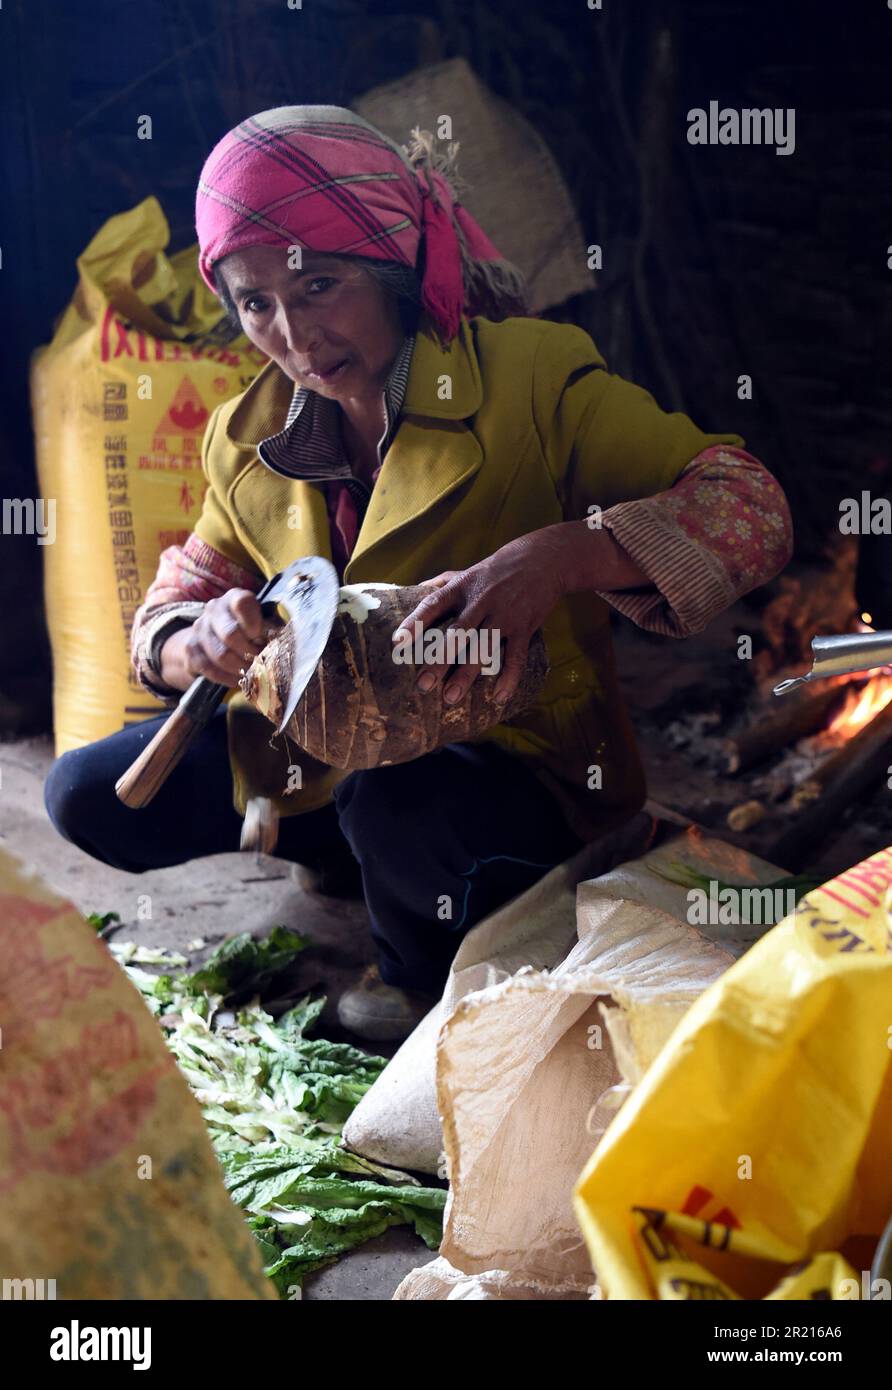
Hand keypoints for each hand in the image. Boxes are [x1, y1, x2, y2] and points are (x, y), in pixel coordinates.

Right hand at [181, 588, 279, 686]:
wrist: (212, 637)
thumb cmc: (247, 630)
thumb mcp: (263, 623)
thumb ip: (272, 629)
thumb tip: (283, 640)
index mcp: (234, 598)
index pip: (242, 603)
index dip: (253, 622)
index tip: (260, 637)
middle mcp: (214, 609)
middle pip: (230, 634)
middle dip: (249, 652)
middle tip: (261, 661)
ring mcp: (199, 628)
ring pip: (221, 655)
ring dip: (240, 668)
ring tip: (252, 672)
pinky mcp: (190, 648)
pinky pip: (209, 668)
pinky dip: (227, 678)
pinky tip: (238, 679)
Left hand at [392, 531, 566, 706]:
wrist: (544, 559)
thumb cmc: (498, 569)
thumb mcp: (468, 571)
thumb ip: (442, 582)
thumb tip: (414, 590)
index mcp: (462, 588)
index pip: (433, 605)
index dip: (414, 623)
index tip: (397, 643)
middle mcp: (481, 601)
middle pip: (457, 633)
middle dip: (439, 660)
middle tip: (423, 685)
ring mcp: (504, 615)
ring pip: (484, 649)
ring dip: (467, 675)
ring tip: (451, 698)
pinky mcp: (525, 627)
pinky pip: (516, 657)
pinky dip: (509, 678)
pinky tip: (498, 698)